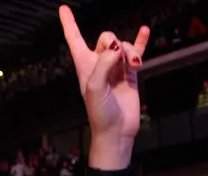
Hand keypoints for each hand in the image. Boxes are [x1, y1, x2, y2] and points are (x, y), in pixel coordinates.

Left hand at [59, 5, 148, 165]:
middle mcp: (98, 63)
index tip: (63, 8)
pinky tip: (144, 30)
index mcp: (84, 64)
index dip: (68, 23)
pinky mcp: (129, 73)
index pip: (74, 39)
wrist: (117, 130)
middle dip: (114, 42)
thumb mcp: (95, 87)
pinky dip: (140, 42)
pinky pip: (136, 52)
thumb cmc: (100, 112)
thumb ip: (104, 63)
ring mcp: (115, 67)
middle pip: (106, 37)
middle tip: (120, 58)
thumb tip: (117, 46)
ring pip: (123, 45)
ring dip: (131, 50)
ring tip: (135, 65)